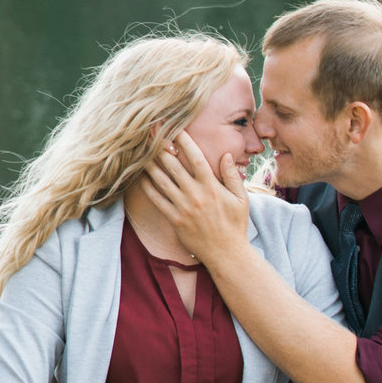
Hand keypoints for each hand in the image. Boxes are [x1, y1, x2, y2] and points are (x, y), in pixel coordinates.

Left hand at [142, 134, 251, 262]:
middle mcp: (195, 195)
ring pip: (161, 181)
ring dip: (150, 164)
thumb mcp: (241, 199)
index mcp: (212, 187)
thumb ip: (232, 176)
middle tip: (151, 133)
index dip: (185, 142)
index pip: (196, 158)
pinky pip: (157, 200)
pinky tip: (141, 176)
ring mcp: (183, 207)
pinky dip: (147, 187)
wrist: (226, 253)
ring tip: (141, 150)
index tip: (176, 128)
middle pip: (173, 166)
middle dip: (161, 147)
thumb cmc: (235, 225)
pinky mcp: (174, 219)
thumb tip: (226, 155)